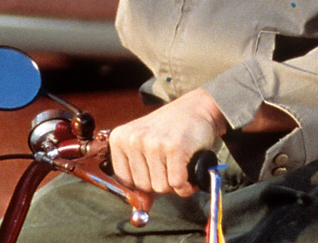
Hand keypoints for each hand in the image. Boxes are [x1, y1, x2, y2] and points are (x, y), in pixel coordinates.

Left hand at [108, 88, 227, 198]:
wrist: (197, 108)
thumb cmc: (171, 129)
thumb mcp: (147, 149)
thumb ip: (140, 179)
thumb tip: (139, 208)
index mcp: (120, 138)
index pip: (125, 183)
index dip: (144, 182)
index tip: (155, 169)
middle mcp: (134, 139)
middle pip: (143, 187)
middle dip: (161, 182)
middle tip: (171, 163)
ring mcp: (154, 143)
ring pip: (160, 187)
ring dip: (175, 184)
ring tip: (180, 164)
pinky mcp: (175, 148)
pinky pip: (177, 184)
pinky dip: (186, 185)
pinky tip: (189, 171)